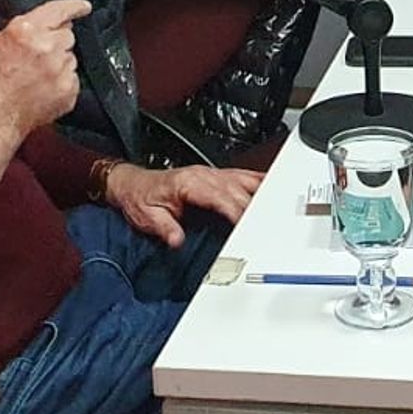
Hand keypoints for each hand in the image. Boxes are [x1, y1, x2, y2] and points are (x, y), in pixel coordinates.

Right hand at [0, 0, 91, 176]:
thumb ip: (27, 28)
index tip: (84, 7)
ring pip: (70, 57)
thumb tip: (54, 23)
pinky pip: (73, 78)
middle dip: (56, 43)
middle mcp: (46, 47)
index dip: (74, 7)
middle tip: (38, 58)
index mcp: (25, 31)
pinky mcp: (68, 89)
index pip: (59, 10)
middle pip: (68, 35)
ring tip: (36, 78)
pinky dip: (62, 83)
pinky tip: (42, 90)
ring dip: (58, 64)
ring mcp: (59, 69)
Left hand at [105, 164, 264, 247]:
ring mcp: (211, 173)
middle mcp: (203, 175)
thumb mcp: (147, 216)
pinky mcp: (214, 176)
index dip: (238, 211)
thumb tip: (177, 239)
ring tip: (280, 209)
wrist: (132, 185)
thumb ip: (164, 228)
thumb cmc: (140, 199)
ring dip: (262, 193)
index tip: (250, 226)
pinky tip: (271, 189)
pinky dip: (258, 182)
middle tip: (272, 226)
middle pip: (238, 191)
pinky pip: (241, 176)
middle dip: (256, 208)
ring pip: (244, 180)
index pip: (221, 197)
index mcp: (189, 183)